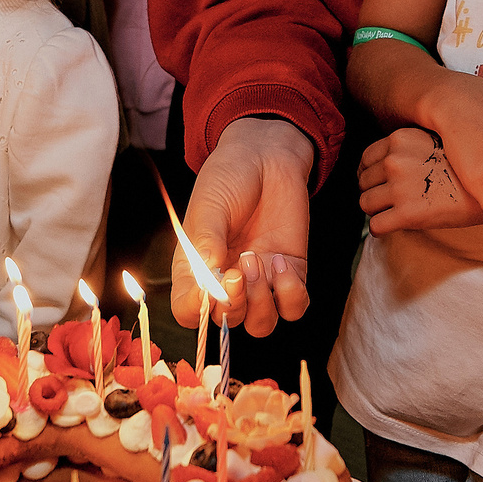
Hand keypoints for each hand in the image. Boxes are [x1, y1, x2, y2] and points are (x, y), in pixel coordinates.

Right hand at [172, 117, 314, 337]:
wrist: (266, 157)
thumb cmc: (229, 178)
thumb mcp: (210, 206)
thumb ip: (207, 240)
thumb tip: (208, 276)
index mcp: (196, 270)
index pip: (189, 312)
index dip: (197, 311)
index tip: (209, 289)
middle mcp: (226, 283)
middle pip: (228, 322)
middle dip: (236, 303)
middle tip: (240, 267)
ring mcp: (259, 282)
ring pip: (261, 323)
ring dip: (262, 301)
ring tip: (260, 259)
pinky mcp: (289, 274)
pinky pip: (294, 307)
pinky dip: (290, 293)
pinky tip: (282, 262)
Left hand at [357, 129, 482, 232]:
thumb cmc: (469, 168)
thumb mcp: (436, 142)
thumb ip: (409, 148)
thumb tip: (388, 163)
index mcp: (400, 140)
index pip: (366, 159)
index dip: (371, 174)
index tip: (380, 183)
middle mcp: (395, 160)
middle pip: (363, 182)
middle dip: (374, 192)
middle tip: (390, 201)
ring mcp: (399, 187)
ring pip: (365, 203)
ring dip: (377, 211)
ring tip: (393, 213)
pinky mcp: (406, 214)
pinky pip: (376, 226)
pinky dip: (381, 229)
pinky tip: (394, 227)